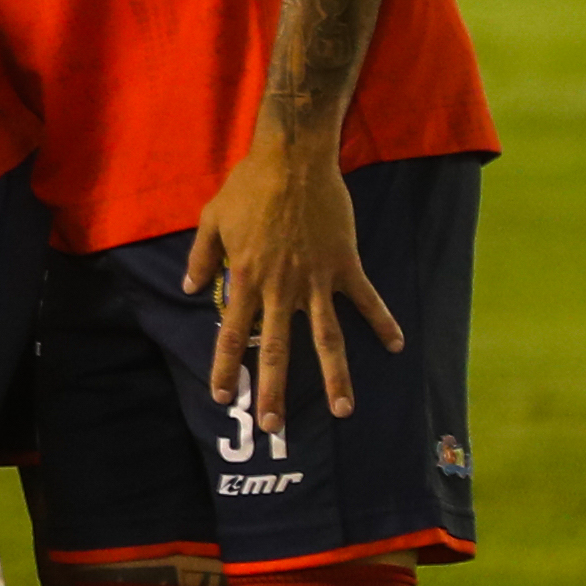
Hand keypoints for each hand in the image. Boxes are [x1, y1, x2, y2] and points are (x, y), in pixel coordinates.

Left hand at [186, 129, 400, 439]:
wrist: (294, 158)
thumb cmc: (249, 185)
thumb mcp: (212, 218)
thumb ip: (201, 257)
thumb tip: (189, 288)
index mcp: (246, 278)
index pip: (231, 334)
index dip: (226, 368)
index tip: (223, 398)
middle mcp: (280, 287)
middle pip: (277, 348)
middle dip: (274, 389)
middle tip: (272, 427)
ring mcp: (315, 278)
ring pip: (326, 337)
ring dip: (334, 376)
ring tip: (340, 410)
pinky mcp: (344, 264)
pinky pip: (366, 299)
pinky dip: (382, 322)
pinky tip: (396, 346)